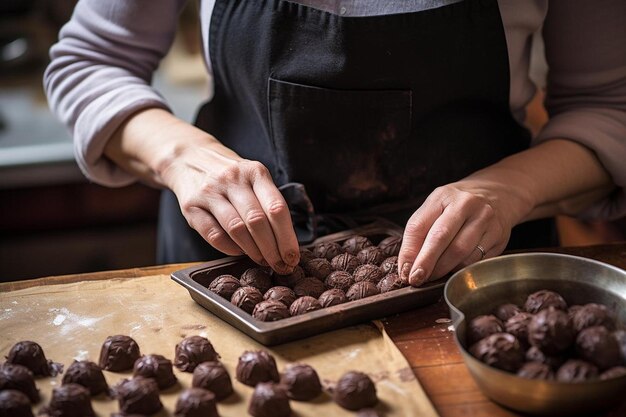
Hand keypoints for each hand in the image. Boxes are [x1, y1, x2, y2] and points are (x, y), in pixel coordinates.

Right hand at [161, 143, 299, 273]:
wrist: (190, 158)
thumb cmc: (232, 177)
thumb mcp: (254, 178)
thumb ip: (268, 203)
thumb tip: (286, 243)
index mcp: (255, 172)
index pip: (276, 208)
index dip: (287, 237)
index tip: (292, 257)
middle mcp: (232, 179)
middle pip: (257, 221)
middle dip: (272, 249)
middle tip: (280, 265)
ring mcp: (210, 192)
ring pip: (236, 229)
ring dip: (253, 251)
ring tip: (262, 261)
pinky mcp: (190, 206)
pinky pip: (214, 235)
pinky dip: (229, 249)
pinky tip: (239, 252)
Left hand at [397, 179, 527, 285]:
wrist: (497, 194)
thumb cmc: (457, 206)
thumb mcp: (434, 208)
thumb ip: (418, 233)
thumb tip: (406, 267)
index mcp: (442, 196)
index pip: (418, 226)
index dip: (409, 252)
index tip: (404, 272)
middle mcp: (465, 204)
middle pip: (440, 238)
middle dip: (426, 263)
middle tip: (416, 279)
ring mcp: (485, 219)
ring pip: (460, 252)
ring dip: (443, 269)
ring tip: (433, 276)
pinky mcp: (498, 235)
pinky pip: (476, 259)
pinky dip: (461, 269)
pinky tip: (453, 271)